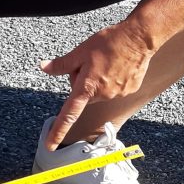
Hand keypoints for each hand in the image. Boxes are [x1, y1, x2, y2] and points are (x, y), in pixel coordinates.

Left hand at [39, 21, 153, 148]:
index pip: (69, 114)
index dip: (57, 131)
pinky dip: (114, 79)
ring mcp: (117, 95)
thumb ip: (62, 64)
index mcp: (87, 87)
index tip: (50, 146)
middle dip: (84, 82)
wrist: (139, 38)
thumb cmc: (109, 42)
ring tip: (108, 61)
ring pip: (100, 91)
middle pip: (85, 94)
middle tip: (92, 63)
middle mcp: (102, 95)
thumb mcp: (81, 51)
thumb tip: (44, 67)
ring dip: (99, 80)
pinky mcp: (129, 91)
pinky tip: (119, 65)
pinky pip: (114, 89)